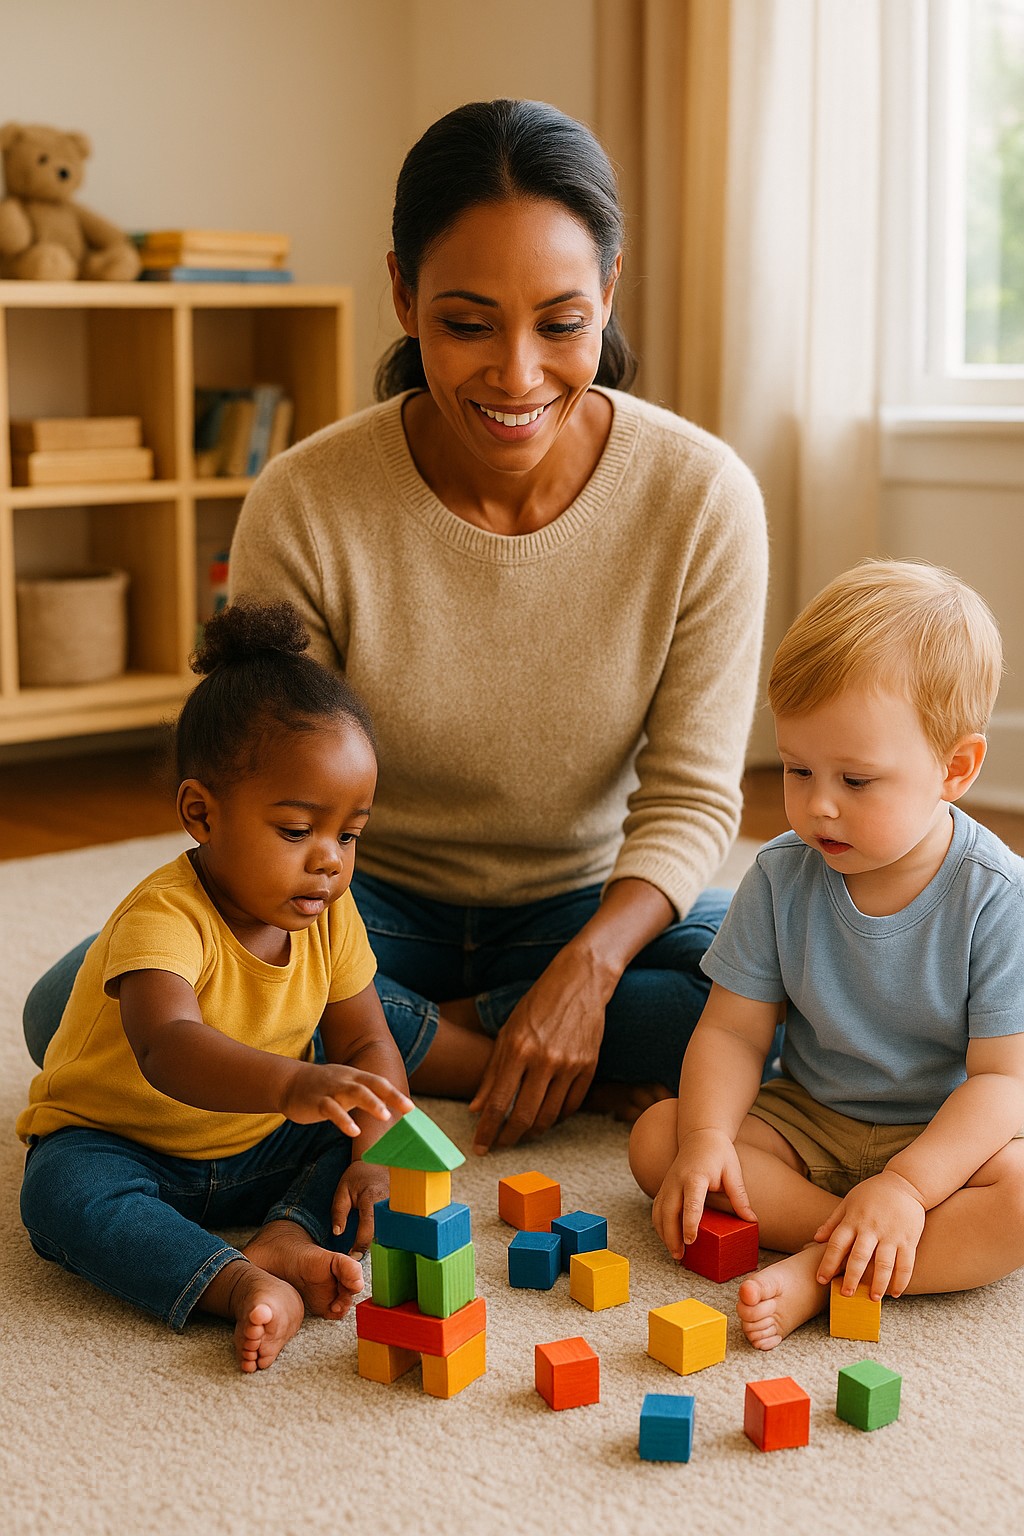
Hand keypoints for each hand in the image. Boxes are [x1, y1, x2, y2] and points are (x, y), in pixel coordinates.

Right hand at [279, 1061, 411, 1136]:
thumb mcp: (346, 1088)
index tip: (411, 1109)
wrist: (289, 1083)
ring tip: (385, 1116)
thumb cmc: (324, 1089)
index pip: (379, 1083)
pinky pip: (332, 1109)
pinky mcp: (317, 1101)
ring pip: (353, 1092)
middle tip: (406, 1109)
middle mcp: (346, 1079)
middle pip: (371, 1084)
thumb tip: (389, 1109)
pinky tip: (354, 1131)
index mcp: (355, 1077)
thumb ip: (365, 1096)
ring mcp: (331, 1089)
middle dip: (389, 1095)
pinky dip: (344, 1120)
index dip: (395, 1094)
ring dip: (371, 1103)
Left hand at [331, 1161, 391, 1258]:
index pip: (369, 1227)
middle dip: (373, 1247)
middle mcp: (388, 1203)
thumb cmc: (358, 1177)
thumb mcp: (342, 1191)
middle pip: (384, 1233)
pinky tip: (382, 1240)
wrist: (376, 1163)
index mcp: (372, 1198)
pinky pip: (396, 1226)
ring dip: (382, 1242)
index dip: (361, 1245)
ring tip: (370, 1248)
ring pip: (393, 1231)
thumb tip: (338, 1233)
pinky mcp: (402, 1208)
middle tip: (360, 1254)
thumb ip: (338, 1212)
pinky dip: (389, 1235)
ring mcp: (398, 1205)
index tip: (353, 1256)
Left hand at [468, 947, 606, 1153]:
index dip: (486, 1130)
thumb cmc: (537, 1004)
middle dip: (508, 1138)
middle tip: (499, 1146)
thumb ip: (492, 1072)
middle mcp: (544, 1060)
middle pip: (524, 1116)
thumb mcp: (507, 1032)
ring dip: (532, 1132)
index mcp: (518, 1049)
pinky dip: (557, 1118)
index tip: (479, 1147)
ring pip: (549, 1116)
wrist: (580, 982)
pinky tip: (546, 1117)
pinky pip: (572, 1106)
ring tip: (521, 1134)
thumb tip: (475, 1108)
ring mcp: (570, 1065)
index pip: (497, 1102)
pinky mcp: (589, 1067)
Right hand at [651, 1130, 755, 1260]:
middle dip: (672, 1236)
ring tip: (674, 1253)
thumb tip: (751, 1220)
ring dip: (663, 1233)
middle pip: (669, 1211)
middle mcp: (677, 1180)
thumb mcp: (733, 1172)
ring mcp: (668, 1183)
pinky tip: (667, 1238)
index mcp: (695, 1177)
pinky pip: (657, 1208)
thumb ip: (740, 1197)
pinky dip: (659, 1225)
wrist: (700, 1134)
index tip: (691, 1241)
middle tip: (680, 1257)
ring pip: (659, 1212)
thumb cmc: (719, 1153)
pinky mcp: (664, 1186)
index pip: (690, 1203)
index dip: (689, 1223)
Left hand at [814, 1169, 926, 1298]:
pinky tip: (895, 1293)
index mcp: (854, 1219)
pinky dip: (901, 1280)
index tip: (821, 1279)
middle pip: (859, 1257)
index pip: (837, 1244)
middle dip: (851, 1278)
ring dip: (878, 1284)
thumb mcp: (849, 1201)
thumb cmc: (873, 1193)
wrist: (905, 1183)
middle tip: (846, 1295)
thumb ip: (833, 1221)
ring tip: (873, 1298)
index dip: (828, 1263)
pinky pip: (906, 1264)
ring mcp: (891, 1235)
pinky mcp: (909, 1239)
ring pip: (884, 1264)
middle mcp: (871, 1228)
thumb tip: (816, 1238)